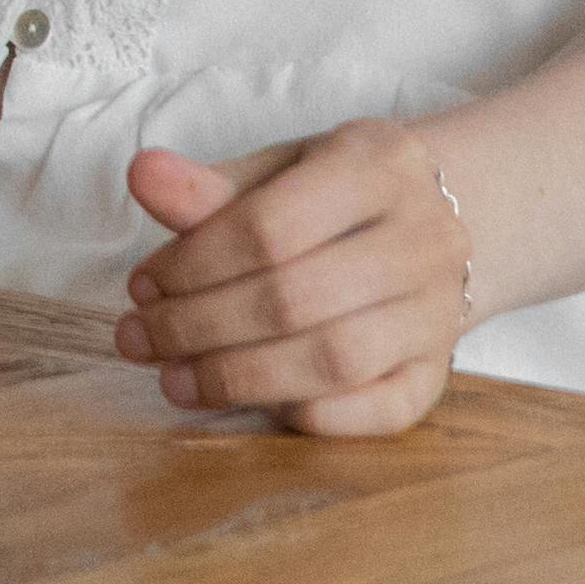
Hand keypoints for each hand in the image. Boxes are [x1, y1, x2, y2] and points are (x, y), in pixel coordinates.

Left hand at [119, 124, 472, 434]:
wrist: (445, 221)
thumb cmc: (336, 195)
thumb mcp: (278, 170)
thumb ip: (209, 186)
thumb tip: (141, 175)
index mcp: (378, 167)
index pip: (269, 228)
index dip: (191, 266)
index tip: (140, 287)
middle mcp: (424, 240)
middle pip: (295, 300)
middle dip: (199, 327)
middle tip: (139, 339)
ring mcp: (440, 311)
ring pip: (336, 362)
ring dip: (240, 378)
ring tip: (174, 379)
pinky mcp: (442, 370)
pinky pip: (382, 411)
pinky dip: (313, 416)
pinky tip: (254, 405)